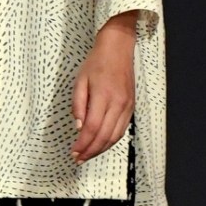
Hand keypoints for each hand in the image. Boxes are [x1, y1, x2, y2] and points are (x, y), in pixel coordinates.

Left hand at [70, 10, 136, 164]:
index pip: (93, 128)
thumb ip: (79, 104)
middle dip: (91, 151)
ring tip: (88, 154)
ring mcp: (127, 106)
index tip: (74, 152)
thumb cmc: (97, 61)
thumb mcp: (80, 79)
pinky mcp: (131, 106)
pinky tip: (102, 143)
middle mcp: (118, 103)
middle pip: (105, 136)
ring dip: (101, 149)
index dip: (83, 143)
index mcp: (103, 95)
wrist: (118, 47)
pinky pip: (122, 129)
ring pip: (115, 136)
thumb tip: (78, 126)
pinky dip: (111, 140)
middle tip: (79, 158)